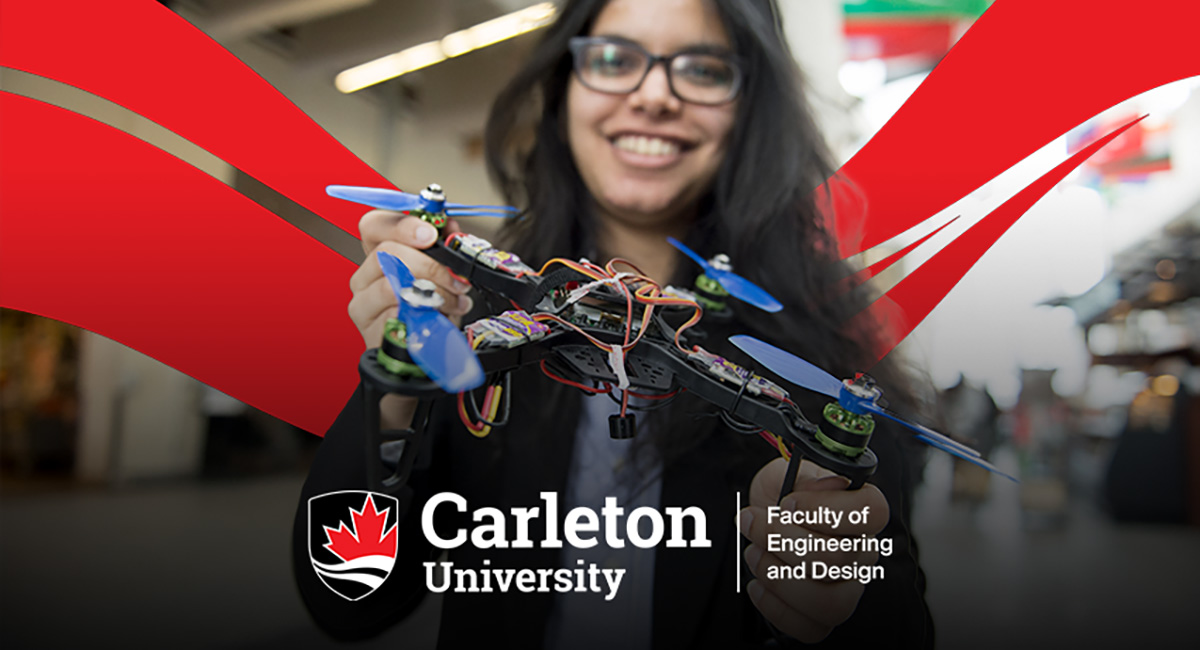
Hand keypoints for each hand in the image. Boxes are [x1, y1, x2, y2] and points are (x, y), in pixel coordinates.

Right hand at [348, 209, 473, 429]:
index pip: (375, 225)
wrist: (423, 355)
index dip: (403, 224)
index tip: (432, 235)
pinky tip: (441, 318)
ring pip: (392, 283)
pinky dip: (426, 314)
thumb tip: (452, 230)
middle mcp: (364, 276)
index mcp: (378, 253)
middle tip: (455, 278)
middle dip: (430, 264)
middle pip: (387, 252)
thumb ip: (444, 248)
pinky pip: (397, 314)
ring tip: (453, 301)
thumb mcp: (442, 274)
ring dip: (433, 291)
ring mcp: (363, 302)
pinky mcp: (369, 328)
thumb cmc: (429, 312)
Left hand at [739, 457, 888, 642]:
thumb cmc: (781, 498)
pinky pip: (811, 628)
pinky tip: (758, 584)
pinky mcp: (824, 616)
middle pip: (838, 559)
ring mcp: (847, 587)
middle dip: (783, 540)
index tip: (786, 503)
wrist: (764, 521)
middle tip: (755, 522)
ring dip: (780, 578)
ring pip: (831, 602)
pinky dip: (776, 608)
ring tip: (756, 554)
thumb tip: (822, 486)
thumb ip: (803, 475)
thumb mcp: (785, 473)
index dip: (825, 508)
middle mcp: (861, 552)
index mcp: (862, 512)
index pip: (873, 511)